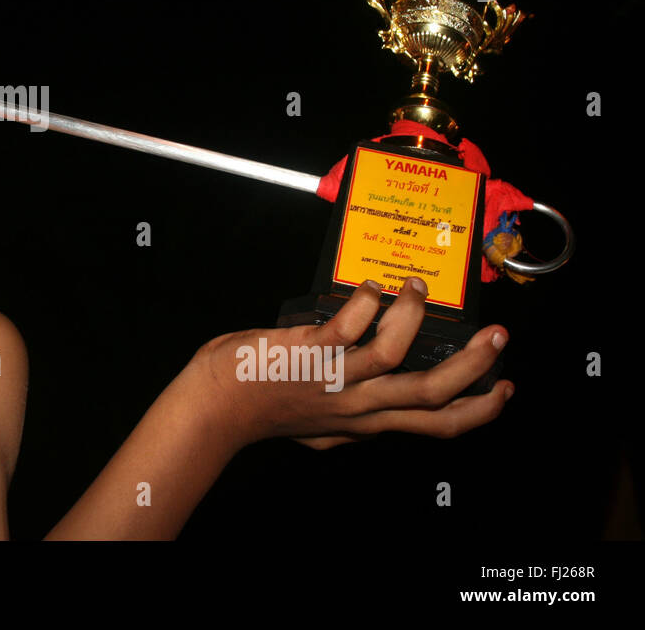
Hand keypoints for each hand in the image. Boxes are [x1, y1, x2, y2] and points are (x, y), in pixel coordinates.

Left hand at [196, 278, 513, 450]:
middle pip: (431, 396)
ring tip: (416, 289)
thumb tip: (376, 416)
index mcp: (365, 421)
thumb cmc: (260, 407)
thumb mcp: (318, 429)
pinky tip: (370, 288)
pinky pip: (349, 326)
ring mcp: (332, 379)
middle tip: (499, 337)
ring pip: (396, 356)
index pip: (435, 425)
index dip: (478, 410)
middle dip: (474, 367)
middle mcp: (355, 406)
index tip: (504, 390)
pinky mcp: (308, 353)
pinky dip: (367, 303)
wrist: (214, 407)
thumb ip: (350, 421)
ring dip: (414, 317)